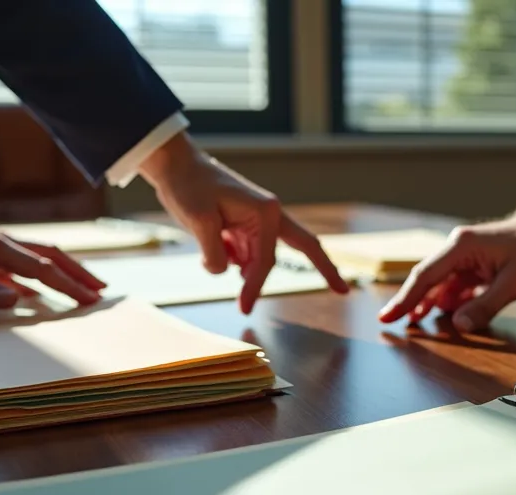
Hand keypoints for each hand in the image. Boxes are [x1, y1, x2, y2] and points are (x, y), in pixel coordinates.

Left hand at [0, 229, 104, 309]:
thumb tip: (16, 299)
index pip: (42, 267)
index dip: (68, 285)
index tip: (90, 301)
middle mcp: (1, 241)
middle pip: (52, 255)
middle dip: (79, 274)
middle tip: (103, 292)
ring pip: (44, 257)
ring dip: (69, 271)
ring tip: (92, 287)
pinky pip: (29, 265)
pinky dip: (49, 276)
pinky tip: (56, 291)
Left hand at [138, 132, 347, 313]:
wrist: (176, 166)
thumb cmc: (189, 186)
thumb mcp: (198, 222)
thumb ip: (215, 255)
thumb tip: (226, 274)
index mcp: (266, 212)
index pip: (267, 260)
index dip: (256, 287)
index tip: (245, 308)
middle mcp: (269, 215)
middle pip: (293, 252)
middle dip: (312, 271)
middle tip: (339, 291)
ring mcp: (258, 221)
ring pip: (259, 257)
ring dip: (242, 264)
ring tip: (211, 237)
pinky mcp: (245, 226)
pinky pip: (244, 252)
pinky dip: (229, 257)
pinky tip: (211, 239)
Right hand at [378, 185, 515, 331]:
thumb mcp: (515, 282)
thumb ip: (486, 305)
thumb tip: (458, 325)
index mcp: (462, 247)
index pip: (425, 276)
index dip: (405, 299)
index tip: (387, 316)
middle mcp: (457, 249)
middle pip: (426, 279)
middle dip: (409, 302)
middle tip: (390, 323)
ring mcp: (464, 257)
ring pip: (438, 284)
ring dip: (427, 302)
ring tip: (413, 324)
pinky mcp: (473, 265)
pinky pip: (453, 285)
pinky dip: (446, 300)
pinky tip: (439, 314)